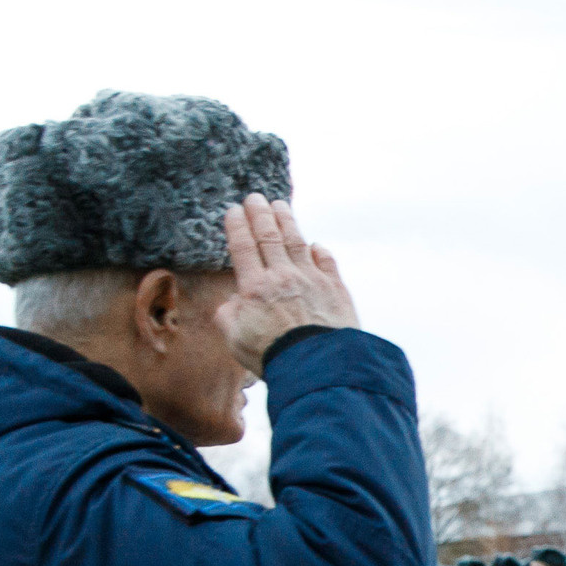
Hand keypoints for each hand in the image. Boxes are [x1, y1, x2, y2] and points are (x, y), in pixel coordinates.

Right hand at [215, 195, 359, 374]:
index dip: (238, 226)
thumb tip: (232, 301)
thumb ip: (228, 315)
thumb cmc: (274, 357)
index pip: (243, 247)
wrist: (318, 367)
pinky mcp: (337, 291)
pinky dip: (320, 252)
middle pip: (269, 237)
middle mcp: (283, 277)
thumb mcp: (235, 340)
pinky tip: (315, 246)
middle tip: (255, 198)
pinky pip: (327, 263)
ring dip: (288, 222)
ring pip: (297, 243)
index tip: (234, 210)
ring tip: (280, 206)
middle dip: (260, 214)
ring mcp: (313, 281)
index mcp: (255, 287)